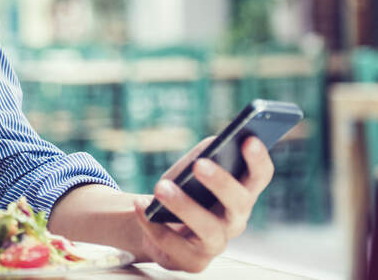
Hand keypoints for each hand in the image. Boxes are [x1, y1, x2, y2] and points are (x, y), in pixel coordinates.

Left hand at [131, 136, 273, 271]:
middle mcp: (235, 221)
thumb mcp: (190, 170)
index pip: (259, 177)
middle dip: (221, 183)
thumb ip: (205, 154)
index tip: (249, 138)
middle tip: (199, 164)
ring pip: (208, 228)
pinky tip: (141, 205)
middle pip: (239, 203)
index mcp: (241, 194)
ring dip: (184, 206)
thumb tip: (213, 145)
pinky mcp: (193, 262)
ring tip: (161, 187)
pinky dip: (153, 223)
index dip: (258, 159)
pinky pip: (173, 244)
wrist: (157, 225)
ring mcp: (216, 244)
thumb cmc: (183, 192)